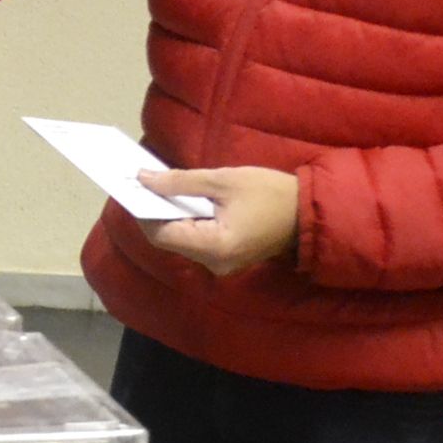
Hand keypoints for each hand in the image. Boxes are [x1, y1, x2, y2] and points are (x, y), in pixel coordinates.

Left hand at [139, 166, 301, 277]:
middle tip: (143, 182)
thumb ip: (181, 181)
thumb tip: (144, 179)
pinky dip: (185, 220)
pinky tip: (181, 199)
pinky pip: (195, 239)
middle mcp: (213, 263)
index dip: (143, 211)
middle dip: (154, 211)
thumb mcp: (223, 180)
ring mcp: (219, 263)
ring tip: (160, 186)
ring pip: (181, 240)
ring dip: (169, 214)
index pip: (162, 234)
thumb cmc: (270, 193)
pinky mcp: (224, 257)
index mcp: (214, 247)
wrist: (308, 212)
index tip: (133, 187)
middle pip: (169, 239)